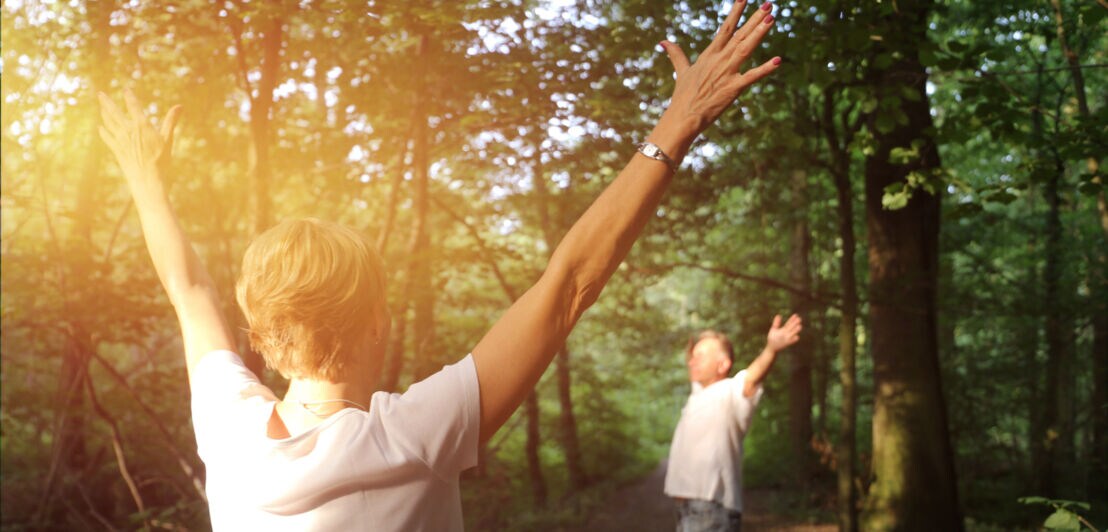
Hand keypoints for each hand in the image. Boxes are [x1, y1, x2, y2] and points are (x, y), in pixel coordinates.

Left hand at [98, 89, 181, 182]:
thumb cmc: (160, 159)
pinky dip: (103, 131)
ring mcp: (120, 140)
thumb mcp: (168, 139)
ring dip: (104, 113)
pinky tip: (101, 128)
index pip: (133, 106)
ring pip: (108, 123)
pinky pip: (107, 137)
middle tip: (100, 94)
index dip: (129, 97)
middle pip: (114, 112)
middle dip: (107, 102)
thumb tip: (180, 106)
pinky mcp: (116, 150)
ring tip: (101, 107)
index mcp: (141, 125)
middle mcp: (128, 130)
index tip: (126, 90)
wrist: (147, 178)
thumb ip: (171, 121)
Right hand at [659, 1, 779, 135]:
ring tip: (771, 18)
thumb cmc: (683, 96)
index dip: (736, 13)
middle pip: (740, 34)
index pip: (725, 29)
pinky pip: (752, 76)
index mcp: (709, 55)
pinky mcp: (733, 88)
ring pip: (746, 48)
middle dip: (755, 19)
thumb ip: (676, 54)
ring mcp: (727, 73)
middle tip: (769, 4)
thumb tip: (663, 41)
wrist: (684, 116)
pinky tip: (777, 60)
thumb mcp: (681, 71)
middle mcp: (720, 60)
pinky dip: (765, 69)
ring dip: (759, 33)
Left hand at [766, 313, 801, 351]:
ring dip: (796, 330)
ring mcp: (786, 338)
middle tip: (799, 319)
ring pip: (792, 333)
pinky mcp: (786, 344)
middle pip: (791, 327)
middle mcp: (786, 333)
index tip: (796, 315)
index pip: (789, 323)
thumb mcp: (774, 329)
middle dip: (795, 323)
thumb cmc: (772, 338)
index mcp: (783, 329)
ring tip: (800, 326)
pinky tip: (797, 337)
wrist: (771, 347)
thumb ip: (776, 323)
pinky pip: (790, 341)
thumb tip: (779, 315)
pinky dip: (793, 340)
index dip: (792, 319)